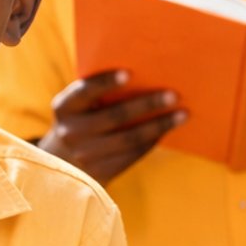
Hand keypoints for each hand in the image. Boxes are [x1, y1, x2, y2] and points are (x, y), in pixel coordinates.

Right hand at [38, 71, 183, 183]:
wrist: (63, 165)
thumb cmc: (80, 121)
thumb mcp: (79, 107)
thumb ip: (99, 94)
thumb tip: (147, 77)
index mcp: (64, 107)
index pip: (84, 91)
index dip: (105, 82)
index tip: (130, 73)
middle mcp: (71, 132)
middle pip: (115, 116)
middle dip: (147, 104)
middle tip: (174, 94)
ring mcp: (86, 155)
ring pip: (129, 138)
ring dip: (159, 125)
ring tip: (183, 114)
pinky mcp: (101, 173)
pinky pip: (133, 154)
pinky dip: (153, 140)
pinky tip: (168, 129)